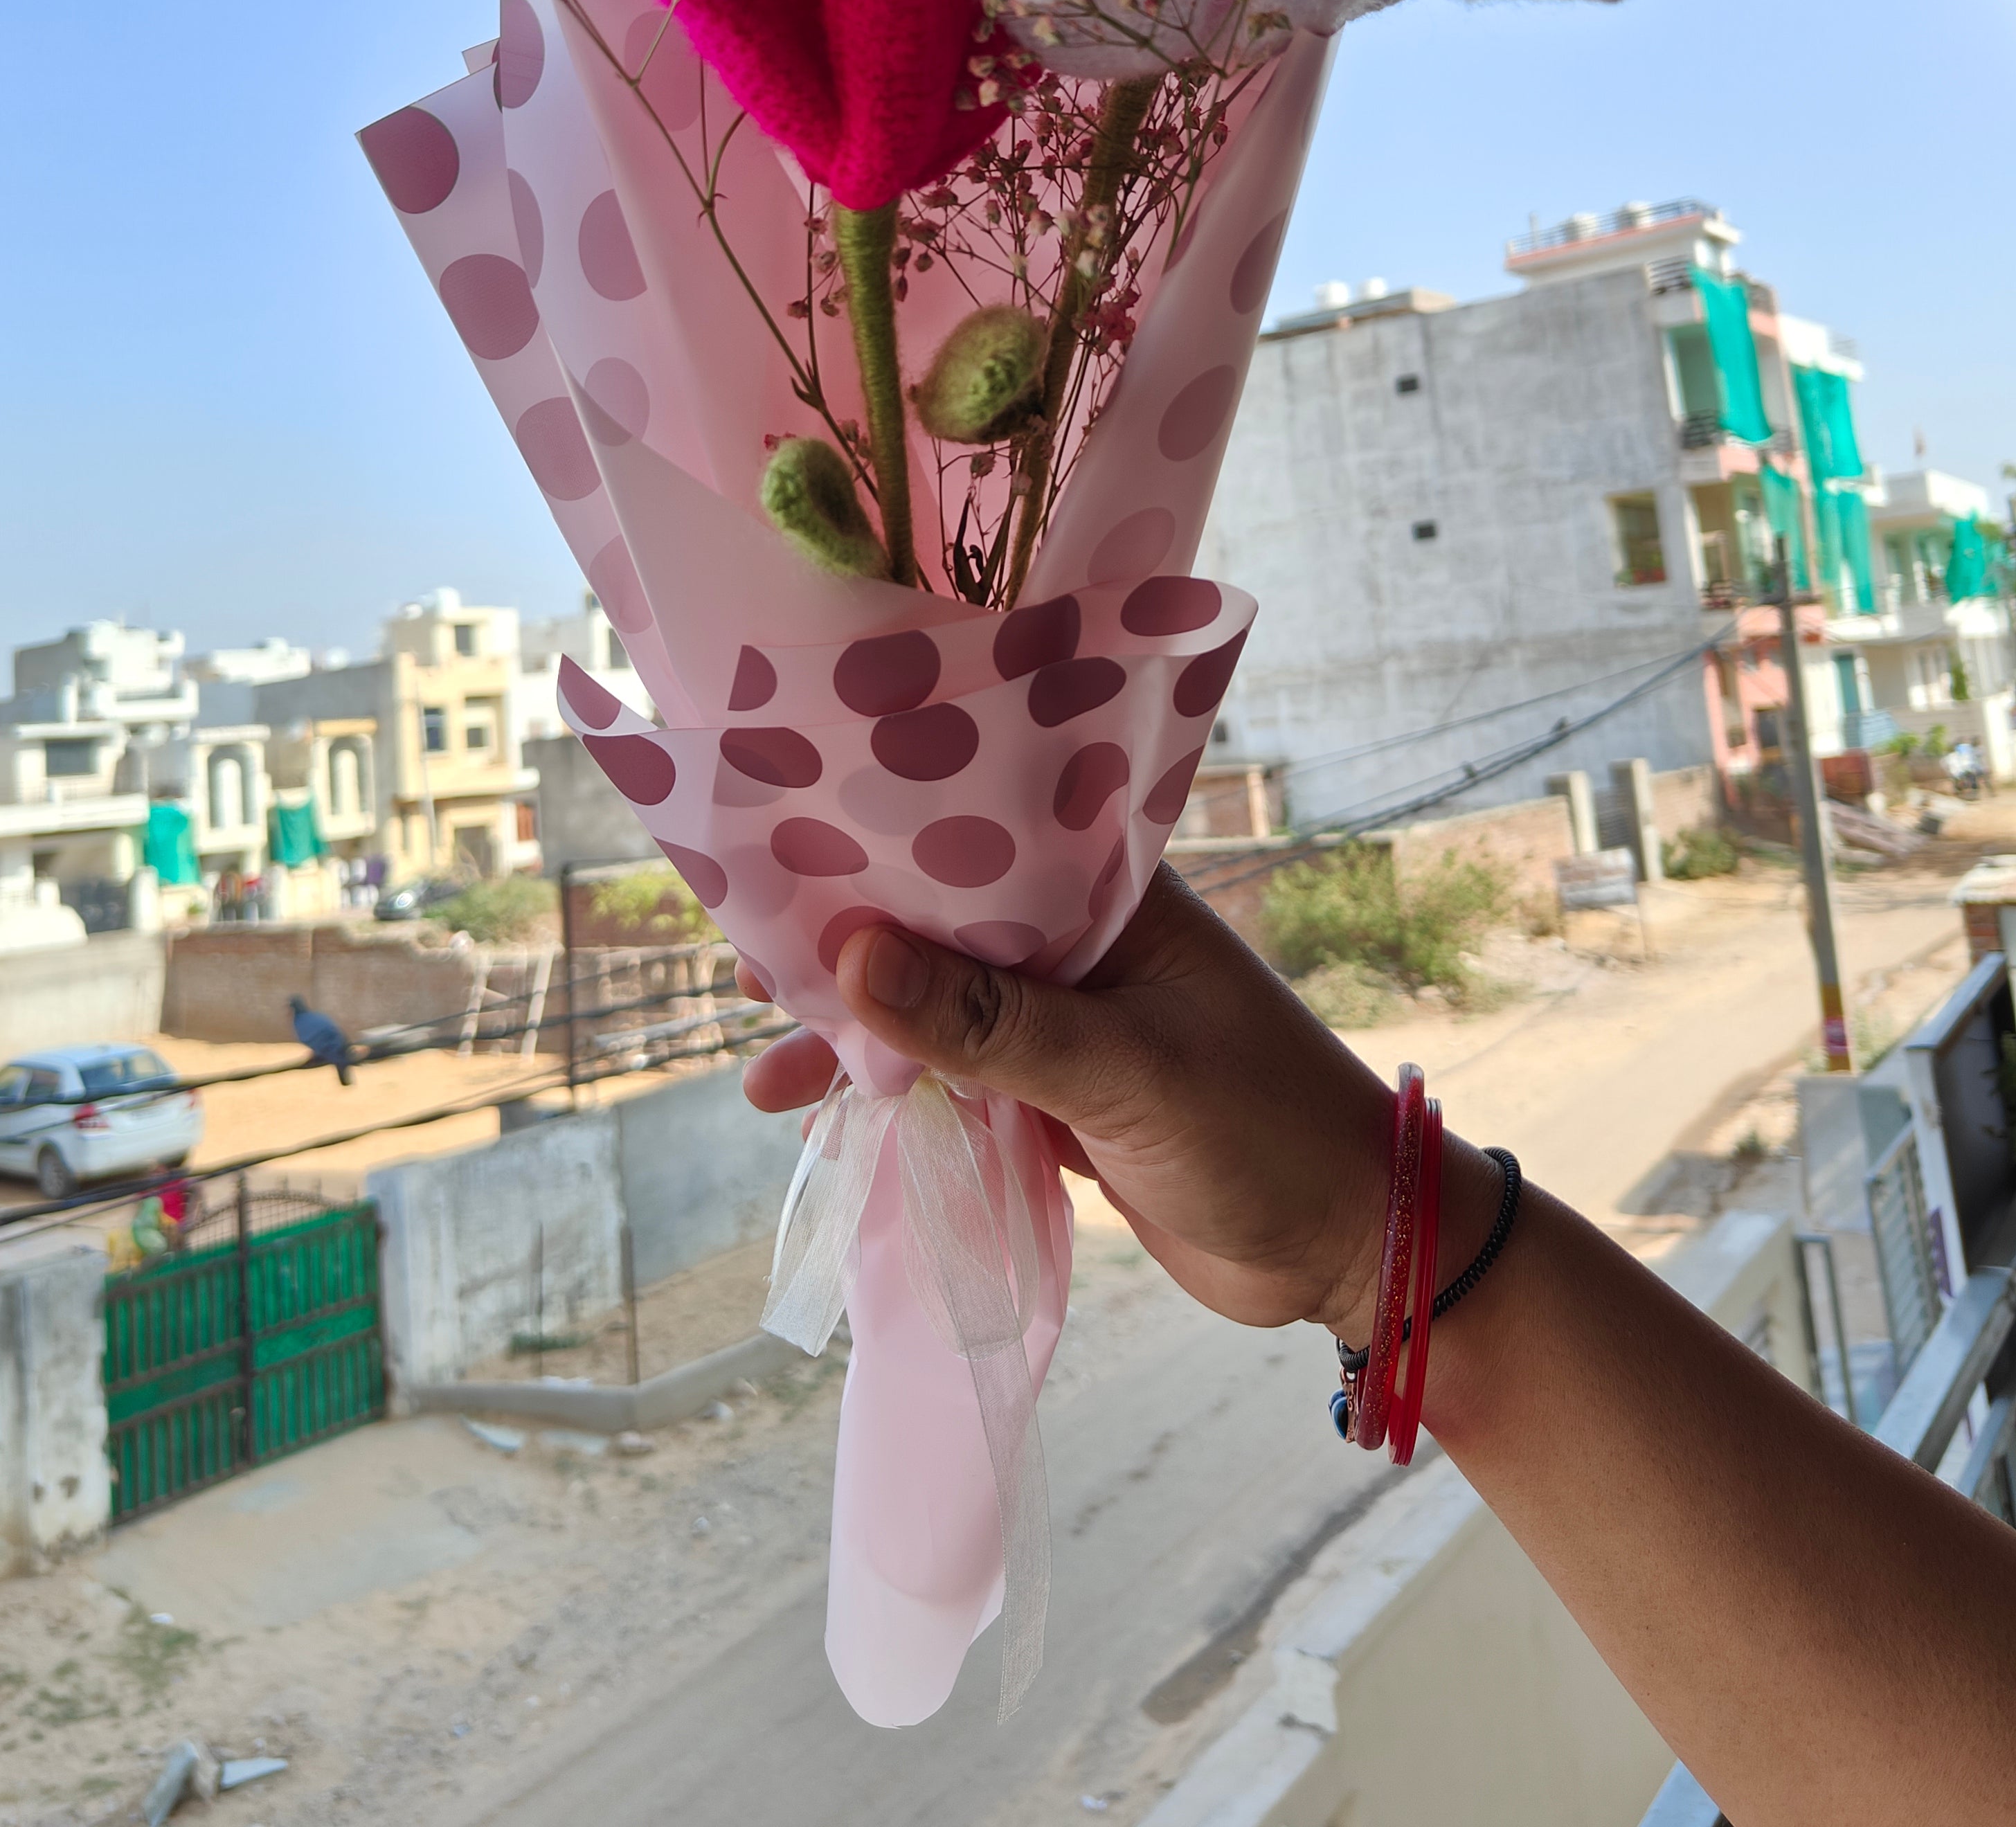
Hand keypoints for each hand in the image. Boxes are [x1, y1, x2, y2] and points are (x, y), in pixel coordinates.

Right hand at [741, 863, 1400, 1342]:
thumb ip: (991, 1021)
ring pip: (936, 1006)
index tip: (778, 866)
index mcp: (1110, 892)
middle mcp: (1079, 940)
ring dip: (859, 1034)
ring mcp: (1065, 1019)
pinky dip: (894, 1092)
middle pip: (939, 925)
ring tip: (765, 1076)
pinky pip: (955, 1075)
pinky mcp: (1056, 1094)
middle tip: (743, 970)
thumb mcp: (1124, 1072)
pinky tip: (823, 1116)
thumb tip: (854, 958)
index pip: (975, 842)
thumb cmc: (1264, 1133)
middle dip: (846, 945)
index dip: (878, 852)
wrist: (1347, 1248)